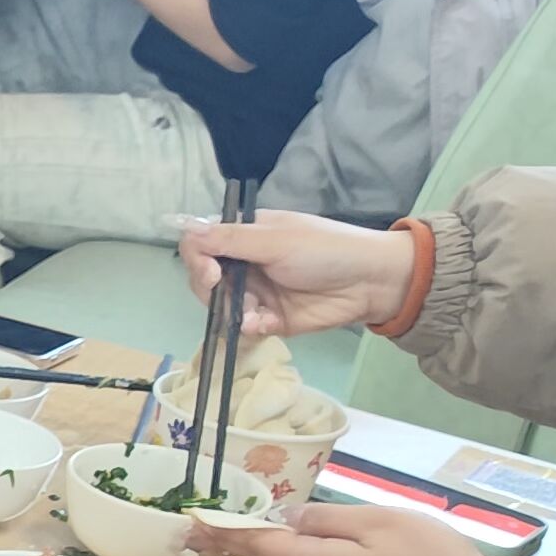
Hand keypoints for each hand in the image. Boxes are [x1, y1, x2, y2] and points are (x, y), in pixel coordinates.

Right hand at [179, 210, 413, 335]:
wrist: (371, 282)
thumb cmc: (326, 250)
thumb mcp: (277, 240)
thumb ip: (230, 239)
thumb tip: (184, 229)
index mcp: (247, 236)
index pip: (202, 244)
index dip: (197, 258)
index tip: (210, 270)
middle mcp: (246, 263)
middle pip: (203, 278)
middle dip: (210, 287)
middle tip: (225, 292)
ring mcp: (257, 292)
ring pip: (220, 305)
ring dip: (230, 310)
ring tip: (253, 312)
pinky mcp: (270, 319)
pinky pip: (244, 326)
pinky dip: (249, 326)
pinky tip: (264, 323)